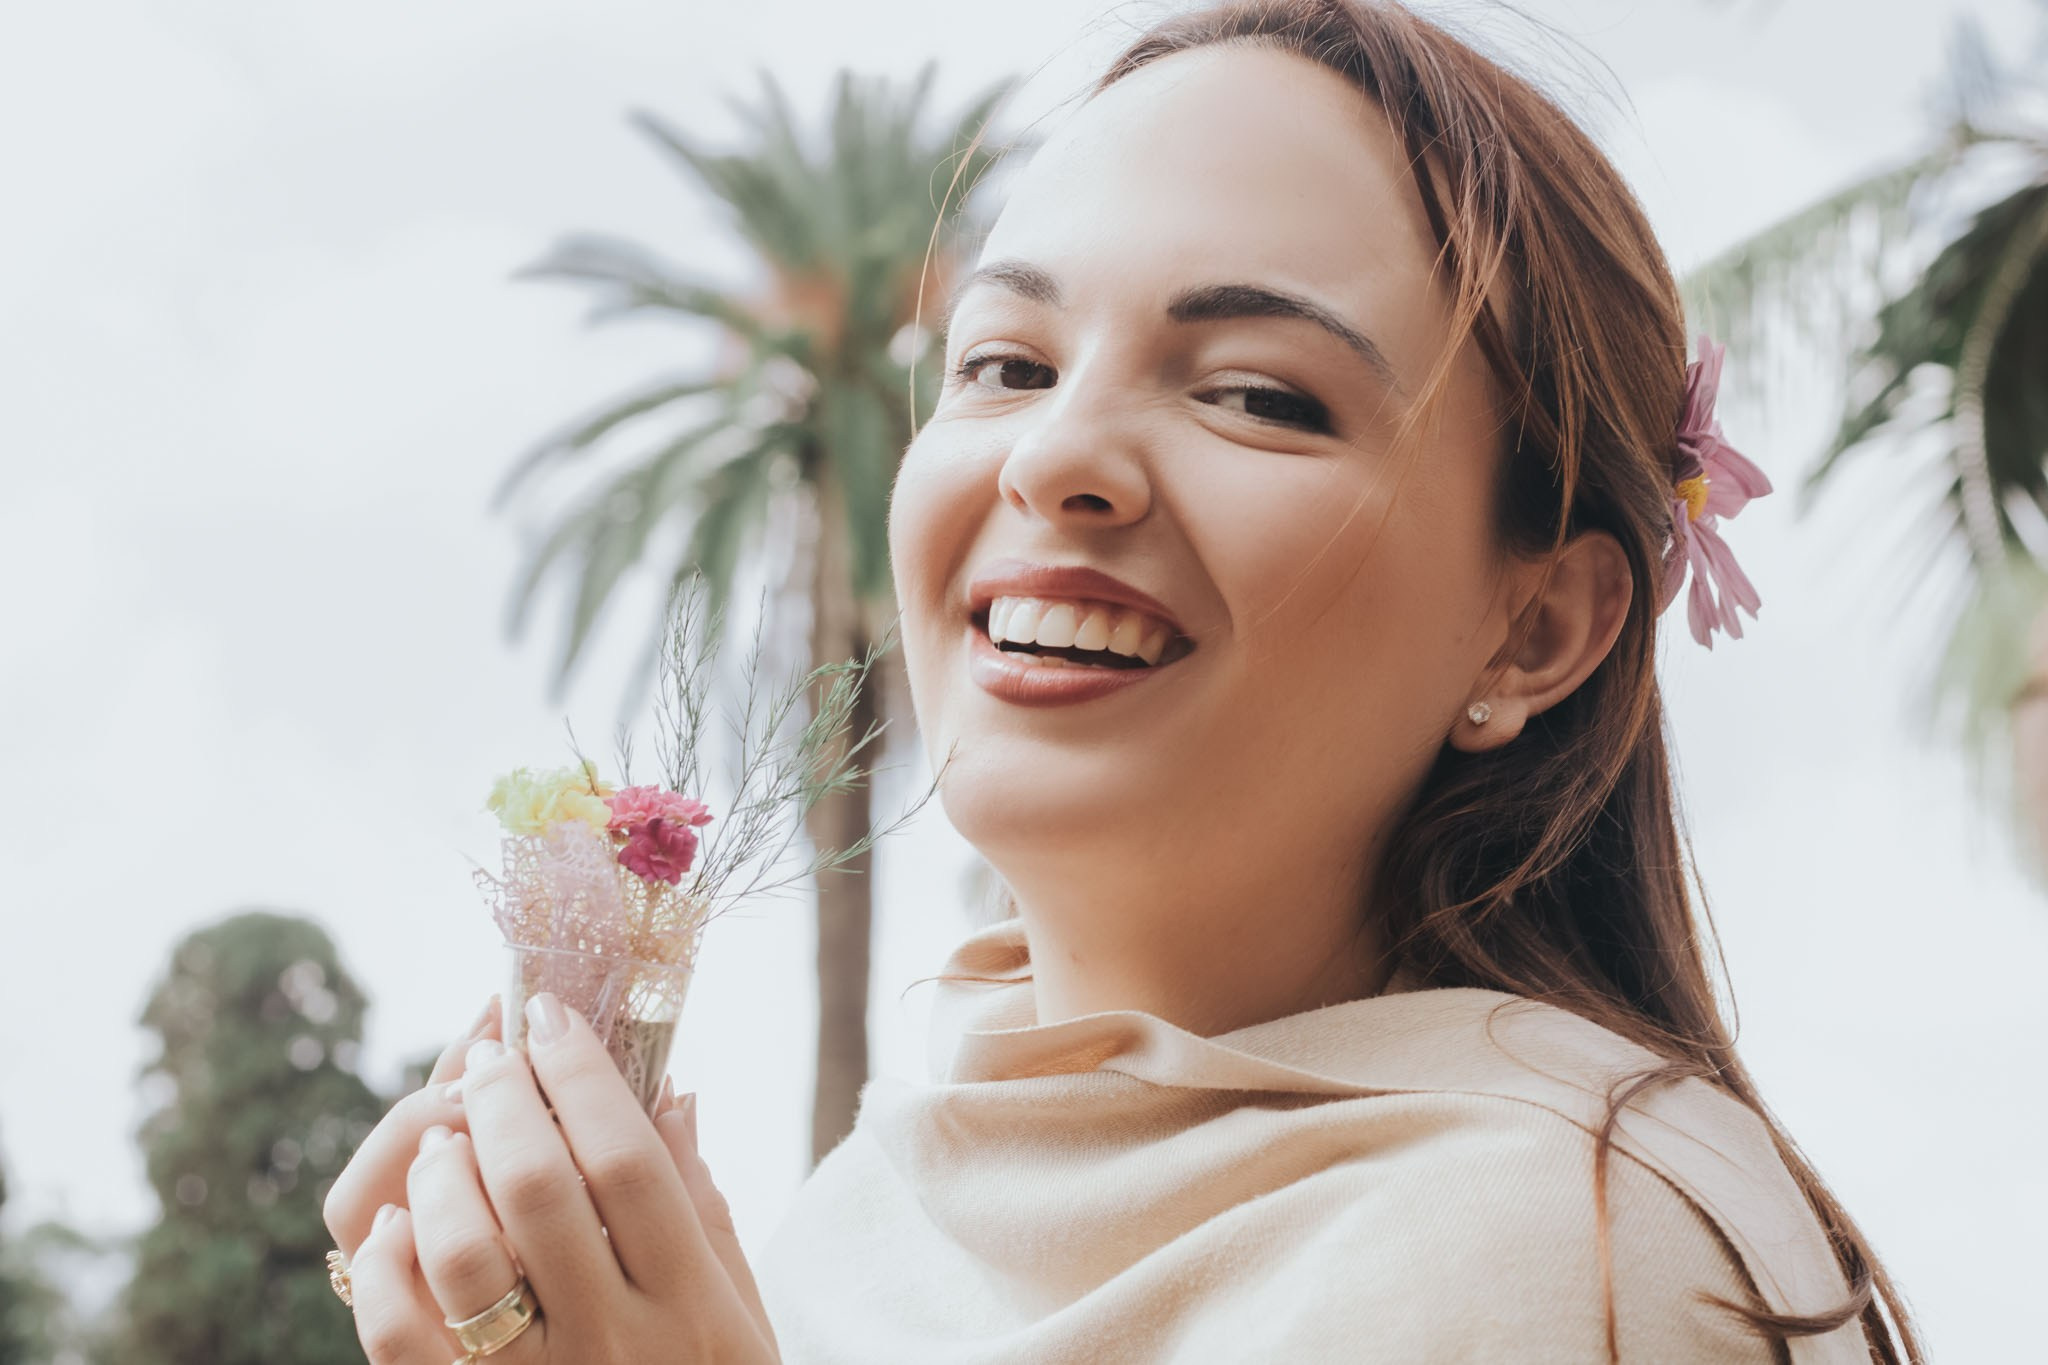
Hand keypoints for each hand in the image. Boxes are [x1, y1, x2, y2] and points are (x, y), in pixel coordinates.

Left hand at [344, 993, 779, 1363]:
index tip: (553, 1015)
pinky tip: (400, 1222)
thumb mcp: (738, 1306)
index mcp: (688, 1302)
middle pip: (538, 1188)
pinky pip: (397, 1336)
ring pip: (462, 1255)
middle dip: (503, 1097)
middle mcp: (610, 1342)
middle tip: (492, 1056)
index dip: (582, 1072)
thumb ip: (702, 1200)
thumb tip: (673, 1090)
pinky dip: (386, 1266)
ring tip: (448, 1134)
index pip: (626, 1158)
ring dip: (444, 1171)